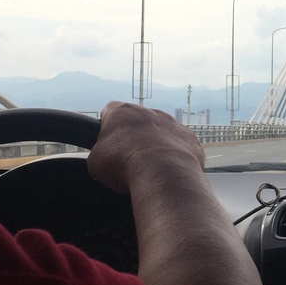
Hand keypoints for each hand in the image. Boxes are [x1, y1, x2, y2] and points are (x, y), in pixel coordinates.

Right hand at [87, 102, 204, 194]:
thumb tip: (102, 161)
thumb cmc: (124, 164)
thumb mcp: (95, 162)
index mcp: (122, 112)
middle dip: (133, 138)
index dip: (107, 127)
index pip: (110, 111)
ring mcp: (172, 124)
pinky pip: (180, 146)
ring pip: (161, 133)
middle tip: (128, 161)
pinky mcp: (189, 139)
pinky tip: (168, 172)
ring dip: (155, 146)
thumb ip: (98, 154)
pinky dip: (174, 157)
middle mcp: (149, 112)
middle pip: (137, 122)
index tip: (107, 144)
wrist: (163, 173)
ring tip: (150, 170)